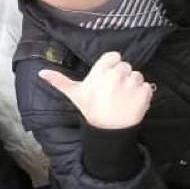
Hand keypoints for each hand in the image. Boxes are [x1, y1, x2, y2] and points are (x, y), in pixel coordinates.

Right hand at [39, 51, 153, 129]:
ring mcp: (131, 84)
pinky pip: (148, 86)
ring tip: (122, 98)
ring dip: (132, 85)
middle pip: (125, 66)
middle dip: (121, 77)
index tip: (107, 79)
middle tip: (114, 92)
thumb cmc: (91, 111)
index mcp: (100, 72)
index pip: (113, 57)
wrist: (108, 132)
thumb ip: (59, 80)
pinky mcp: (144, 93)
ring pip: (137, 75)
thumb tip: (41, 72)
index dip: (111, 67)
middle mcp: (116, 75)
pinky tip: (132, 103)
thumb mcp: (74, 94)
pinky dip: (143, 94)